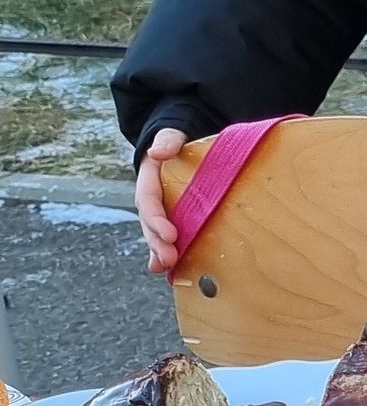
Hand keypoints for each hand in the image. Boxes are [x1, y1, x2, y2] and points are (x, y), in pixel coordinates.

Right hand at [136, 130, 186, 274]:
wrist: (179, 145)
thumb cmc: (177, 141)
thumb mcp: (172, 136)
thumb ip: (167, 141)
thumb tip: (158, 151)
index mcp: (148, 179)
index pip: (149, 201)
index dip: (157, 219)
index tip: (172, 234)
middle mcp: (150, 198)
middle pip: (149, 223)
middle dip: (157, 242)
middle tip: (170, 258)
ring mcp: (158, 210)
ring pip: (154, 234)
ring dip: (159, 251)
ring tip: (167, 266)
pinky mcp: (169, 217)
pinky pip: (164, 237)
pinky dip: (162, 253)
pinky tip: (165, 270)